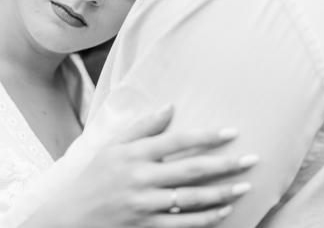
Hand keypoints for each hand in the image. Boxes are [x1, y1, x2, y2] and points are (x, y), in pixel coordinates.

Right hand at [20, 106, 256, 227]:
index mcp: (133, 154)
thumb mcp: (113, 145)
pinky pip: (182, 224)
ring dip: (221, 193)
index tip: (232, 132)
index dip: (206, 136)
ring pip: (190, 200)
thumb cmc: (95, 175)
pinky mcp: (145, 227)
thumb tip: (170, 107)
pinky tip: (224, 210)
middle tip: (252, 159)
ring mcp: (143, 205)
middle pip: (190, 170)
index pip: (176, 141)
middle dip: (224, 164)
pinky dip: (205, 218)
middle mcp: (139, 178)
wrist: (71, 215)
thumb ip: (143, 127)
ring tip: (244, 186)